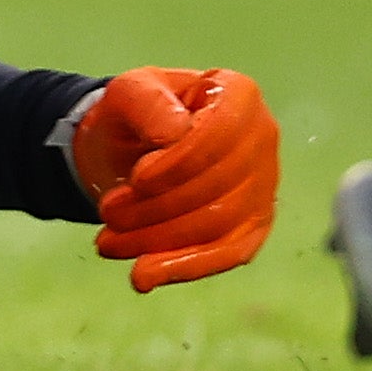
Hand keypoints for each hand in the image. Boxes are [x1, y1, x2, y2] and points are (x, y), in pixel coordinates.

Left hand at [71, 66, 278, 291]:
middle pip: (218, 186)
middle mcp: (263, 139)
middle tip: (107, 211)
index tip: (136, 178)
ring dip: (159, 239)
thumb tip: (176, 132)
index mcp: (238, 95)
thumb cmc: (135, 113)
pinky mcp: (254, 225)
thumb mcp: (128, 92)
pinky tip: (143, 277)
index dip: (179, 164)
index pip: (219, 136)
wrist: (130, 146)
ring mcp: (264, 185)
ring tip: (108, 241)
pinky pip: (228, 254)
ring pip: (219, 225)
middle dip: (156, 207)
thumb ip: (148, 102)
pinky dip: (185, 267)